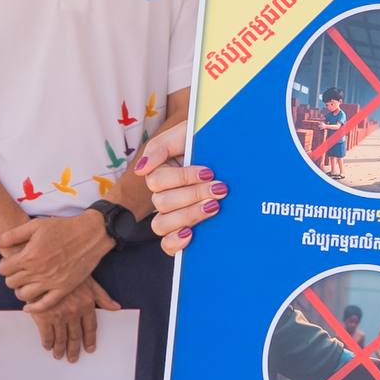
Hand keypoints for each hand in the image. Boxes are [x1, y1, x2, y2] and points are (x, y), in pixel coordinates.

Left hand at [0, 211, 112, 306]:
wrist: (92, 233)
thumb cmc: (64, 227)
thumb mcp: (35, 226)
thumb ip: (11, 236)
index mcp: (29, 255)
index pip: (3, 269)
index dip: (5, 266)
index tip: (12, 263)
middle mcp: (38, 271)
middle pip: (11, 283)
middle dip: (12, 277)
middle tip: (20, 272)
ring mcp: (52, 281)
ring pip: (24, 295)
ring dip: (21, 291)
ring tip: (26, 284)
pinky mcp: (65, 288)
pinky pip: (45, 304)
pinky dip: (34, 308)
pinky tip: (29, 306)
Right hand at [29, 277, 118, 362]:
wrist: (45, 268)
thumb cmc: (68, 273)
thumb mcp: (91, 283)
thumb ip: (103, 297)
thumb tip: (117, 308)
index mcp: (87, 305)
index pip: (91, 327)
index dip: (90, 340)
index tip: (90, 349)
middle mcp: (74, 313)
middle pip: (75, 336)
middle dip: (74, 349)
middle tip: (73, 358)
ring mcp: (58, 316)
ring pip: (61, 338)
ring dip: (60, 349)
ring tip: (59, 356)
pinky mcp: (43, 317)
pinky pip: (46, 335)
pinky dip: (47, 342)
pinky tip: (47, 347)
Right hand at [132, 124, 224, 254]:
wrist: (239, 151)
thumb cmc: (211, 141)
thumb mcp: (186, 135)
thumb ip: (160, 147)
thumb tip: (141, 170)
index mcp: (162, 173)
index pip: (158, 181)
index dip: (184, 177)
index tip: (210, 172)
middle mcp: (166, 195)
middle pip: (162, 203)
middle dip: (194, 195)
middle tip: (221, 189)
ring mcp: (175, 214)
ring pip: (162, 224)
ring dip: (189, 215)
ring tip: (215, 207)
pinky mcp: (185, 231)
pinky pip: (167, 244)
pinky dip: (175, 242)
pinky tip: (191, 234)